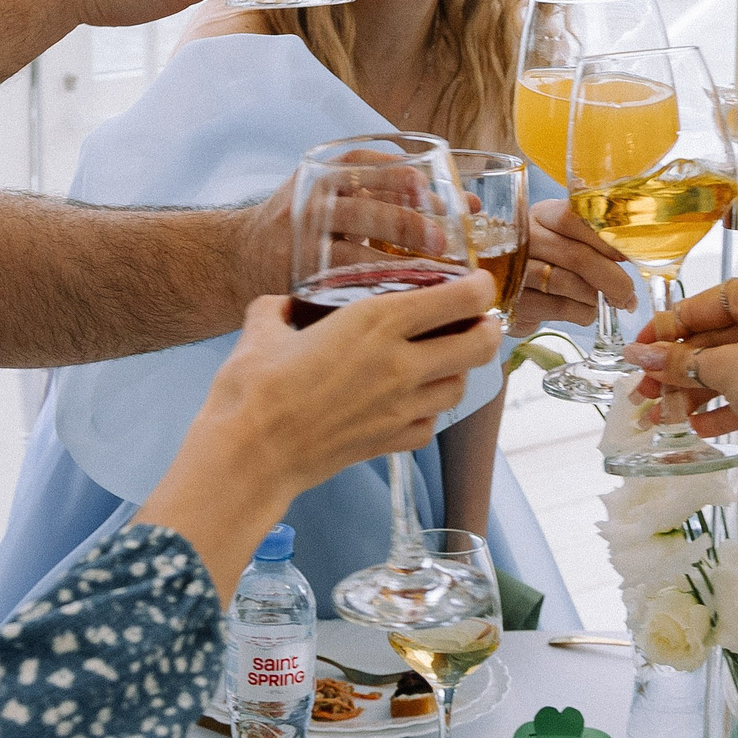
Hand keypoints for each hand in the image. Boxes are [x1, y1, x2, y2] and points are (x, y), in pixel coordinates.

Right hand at [183, 274, 500, 500]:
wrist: (249, 454)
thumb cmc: (253, 388)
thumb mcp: (262, 327)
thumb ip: (279, 308)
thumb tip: (283, 304)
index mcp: (375, 323)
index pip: (457, 299)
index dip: (478, 288)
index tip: (477, 283)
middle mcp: (400, 364)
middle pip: (479, 345)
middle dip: (487, 329)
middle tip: (476, 320)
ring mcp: (400, 408)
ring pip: (460, 387)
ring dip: (459, 370)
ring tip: (443, 360)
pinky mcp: (390, 443)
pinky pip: (431, 424)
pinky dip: (431, 411)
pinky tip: (411, 402)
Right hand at [508, 199, 635, 335]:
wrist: (509, 287)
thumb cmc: (548, 259)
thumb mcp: (565, 237)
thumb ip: (592, 238)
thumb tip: (632, 253)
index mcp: (542, 214)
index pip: (575, 218)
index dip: (606, 238)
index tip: (627, 256)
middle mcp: (524, 238)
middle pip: (577, 256)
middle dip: (612, 280)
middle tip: (628, 295)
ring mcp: (515, 271)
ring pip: (570, 285)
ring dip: (597, 298)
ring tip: (606, 303)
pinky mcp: (516, 301)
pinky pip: (562, 308)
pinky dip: (583, 313)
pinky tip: (585, 311)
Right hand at [624, 263, 737, 449]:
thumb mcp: (724, 369)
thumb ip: (678, 363)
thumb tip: (637, 356)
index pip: (699, 306)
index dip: (662, 334)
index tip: (636, 355)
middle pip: (716, 338)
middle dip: (679, 372)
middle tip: (645, 393)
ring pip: (735, 363)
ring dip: (699, 392)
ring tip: (665, 418)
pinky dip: (731, 401)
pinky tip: (700, 427)